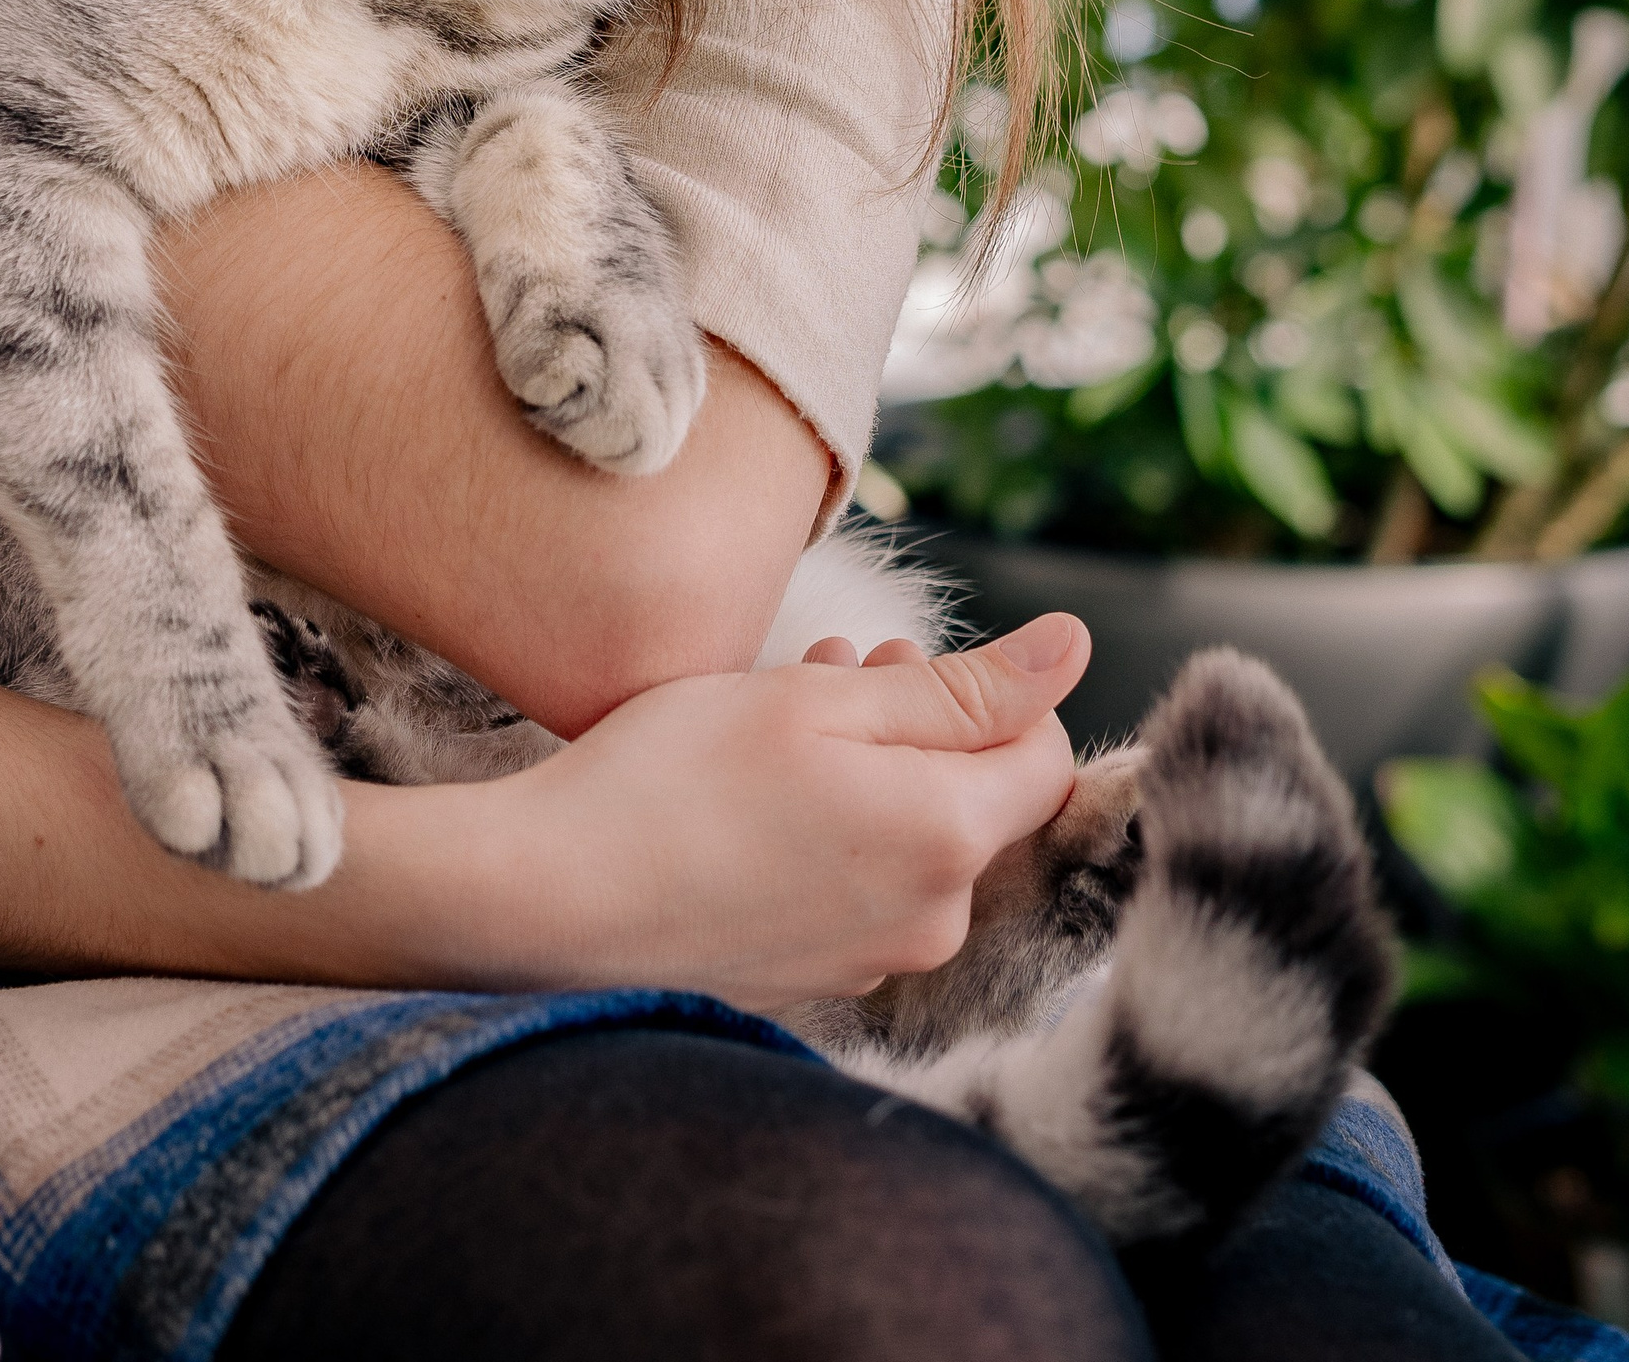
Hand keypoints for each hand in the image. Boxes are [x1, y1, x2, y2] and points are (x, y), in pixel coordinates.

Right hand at [481, 611, 1088, 1010]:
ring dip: (869, 769)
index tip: (898, 659)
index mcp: (947, 840)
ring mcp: (873, 961)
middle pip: (975, 799)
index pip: (1046, 757)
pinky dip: (831, 831)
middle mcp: (932, 920)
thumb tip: (1076, 648)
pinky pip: (861, 889)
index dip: (989, 692)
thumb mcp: (821, 700)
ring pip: (911, 839)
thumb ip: (961, 684)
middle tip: (833, 665)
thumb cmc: (677, 779)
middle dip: (918, 724)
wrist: (553, 900)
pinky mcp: (816, 980)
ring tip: (782, 713)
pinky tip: (755, 791)